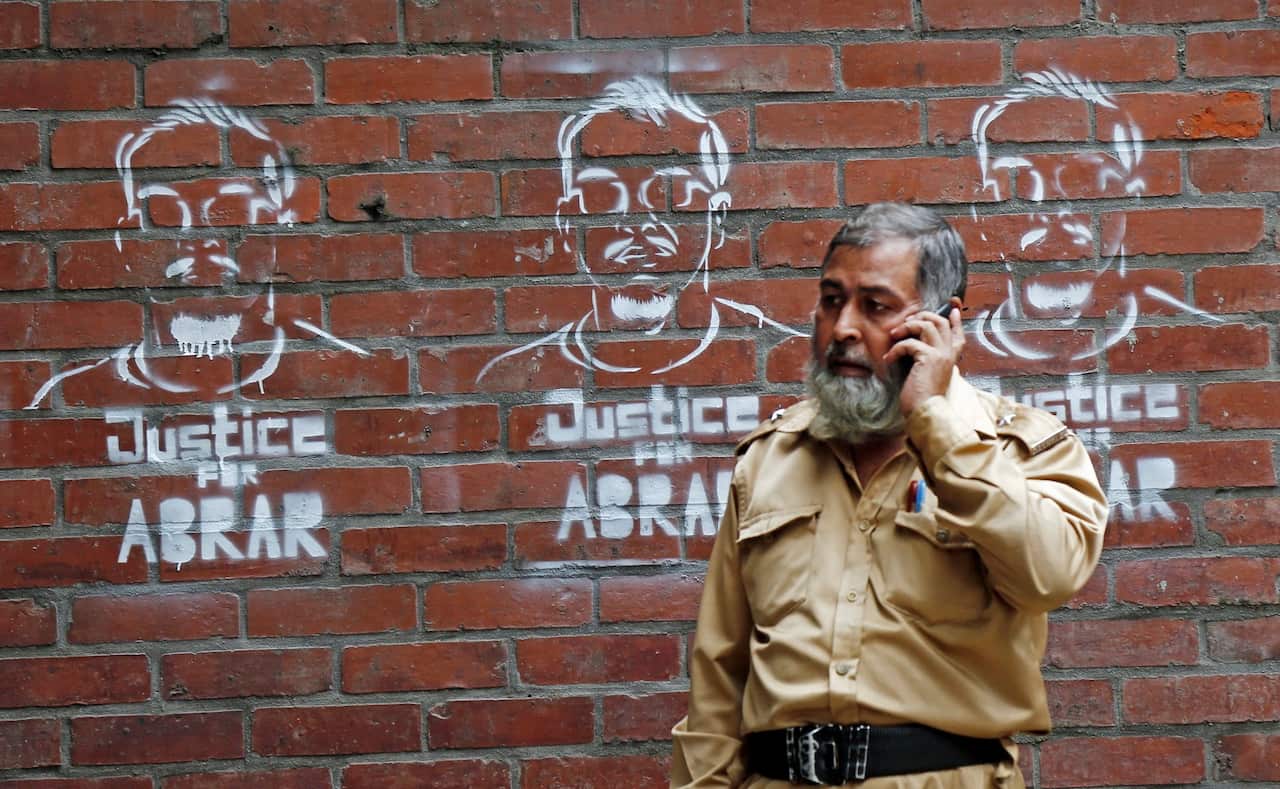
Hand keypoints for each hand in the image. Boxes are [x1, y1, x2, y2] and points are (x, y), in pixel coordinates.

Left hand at [884, 297, 964, 415]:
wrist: (926, 411)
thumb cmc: (924, 396)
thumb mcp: (930, 374)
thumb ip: (930, 359)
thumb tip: (918, 347)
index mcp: (952, 357)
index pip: (958, 333)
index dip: (955, 320)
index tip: (953, 308)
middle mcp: (949, 353)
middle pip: (940, 322)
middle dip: (923, 316)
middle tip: (907, 321)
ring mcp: (940, 354)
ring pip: (926, 325)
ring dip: (907, 327)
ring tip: (894, 335)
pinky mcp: (928, 358)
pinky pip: (909, 343)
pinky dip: (895, 349)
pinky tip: (888, 359)